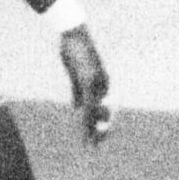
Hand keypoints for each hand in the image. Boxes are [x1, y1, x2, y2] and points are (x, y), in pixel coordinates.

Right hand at [59, 26, 110, 144]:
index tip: (99, 137)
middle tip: (97, 146)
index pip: (104, 107)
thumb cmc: (74, 50)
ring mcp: (96, 83)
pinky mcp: (87, 81)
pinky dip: (86, 118)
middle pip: (103, 112)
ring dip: (92, 130)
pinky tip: (84, 129)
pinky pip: (88, 104)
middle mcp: (103, 84)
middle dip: (100, 130)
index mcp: (102, 82)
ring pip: (96, 112)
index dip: (102, 123)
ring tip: (90, 144)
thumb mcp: (76, 73)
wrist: (73, 33)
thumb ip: (77, 91)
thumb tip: (77, 107)